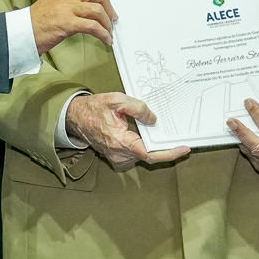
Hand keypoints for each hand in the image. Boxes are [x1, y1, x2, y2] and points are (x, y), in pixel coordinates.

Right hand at [29, 0, 116, 54]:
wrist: (22, 33)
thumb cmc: (37, 23)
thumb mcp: (55, 5)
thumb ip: (72, 4)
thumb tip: (91, 11)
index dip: (105, 0)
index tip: (109, 10)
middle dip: (109, 9)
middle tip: (112, 21)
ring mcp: (67, 8)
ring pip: (98, 11)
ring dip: (107, 24)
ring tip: (108, 33)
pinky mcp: (67, 23)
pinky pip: (92, 26)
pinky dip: (102, 34)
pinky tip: (105, 39)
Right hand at [65, 92, 190, 171]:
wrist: (74, 117)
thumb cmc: (94, 108)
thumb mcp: (116, 100)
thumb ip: (137, 108)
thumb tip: (154, 119)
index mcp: (120, 142)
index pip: (149, 153)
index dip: (169, 153)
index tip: (184, 148)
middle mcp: (119, 154)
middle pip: (149, 155)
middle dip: (164, 147)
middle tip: (177, 137)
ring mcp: (117, 158)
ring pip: (142, 156)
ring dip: (153, 146)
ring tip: (161, 134)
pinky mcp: (116, 157)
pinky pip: (135, 155)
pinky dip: (144, 147)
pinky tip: (147, 136)